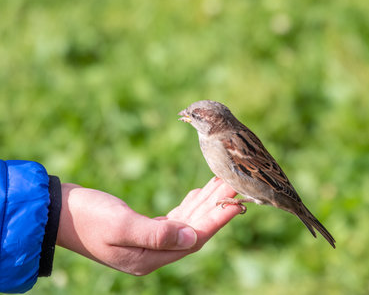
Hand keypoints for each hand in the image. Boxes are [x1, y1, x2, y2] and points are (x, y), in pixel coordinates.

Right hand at [56, 177, 241, 274]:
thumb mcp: (121, 224)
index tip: (237, 202)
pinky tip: (199, 194)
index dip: (217, 220)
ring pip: (187, 222)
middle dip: (215, 207)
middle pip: (194, 229)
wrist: (58, 212)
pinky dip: (189, 206)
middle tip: (234, 185)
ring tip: (222, 184)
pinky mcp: (143, 229)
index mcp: (149, 258)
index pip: (194, 239)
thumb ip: (158, 234)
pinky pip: (175, 219)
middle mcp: (152, 253)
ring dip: (205, 204)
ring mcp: (148, 242)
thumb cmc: (87, 216)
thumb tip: (193, 237)